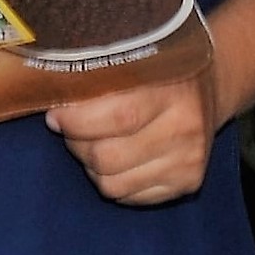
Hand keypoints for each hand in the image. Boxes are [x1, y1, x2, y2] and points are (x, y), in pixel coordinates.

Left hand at [44, 34, 224, 205]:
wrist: (211, 86)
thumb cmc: (158, 69)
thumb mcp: (136, 57)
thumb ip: (97, 73)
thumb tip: (43, 89)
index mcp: (172, 90)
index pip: (116, 117)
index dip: (75, 121)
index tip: (56, 115)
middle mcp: (185, 128)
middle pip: (107, 157)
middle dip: (78, 145)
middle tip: (74, 128)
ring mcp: (188, 160)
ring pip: (112, 185)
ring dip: (93, 166)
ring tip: (97, 142)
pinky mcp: (188, 183)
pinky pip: (128, 197)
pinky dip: (114, 181)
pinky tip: (120, 158)